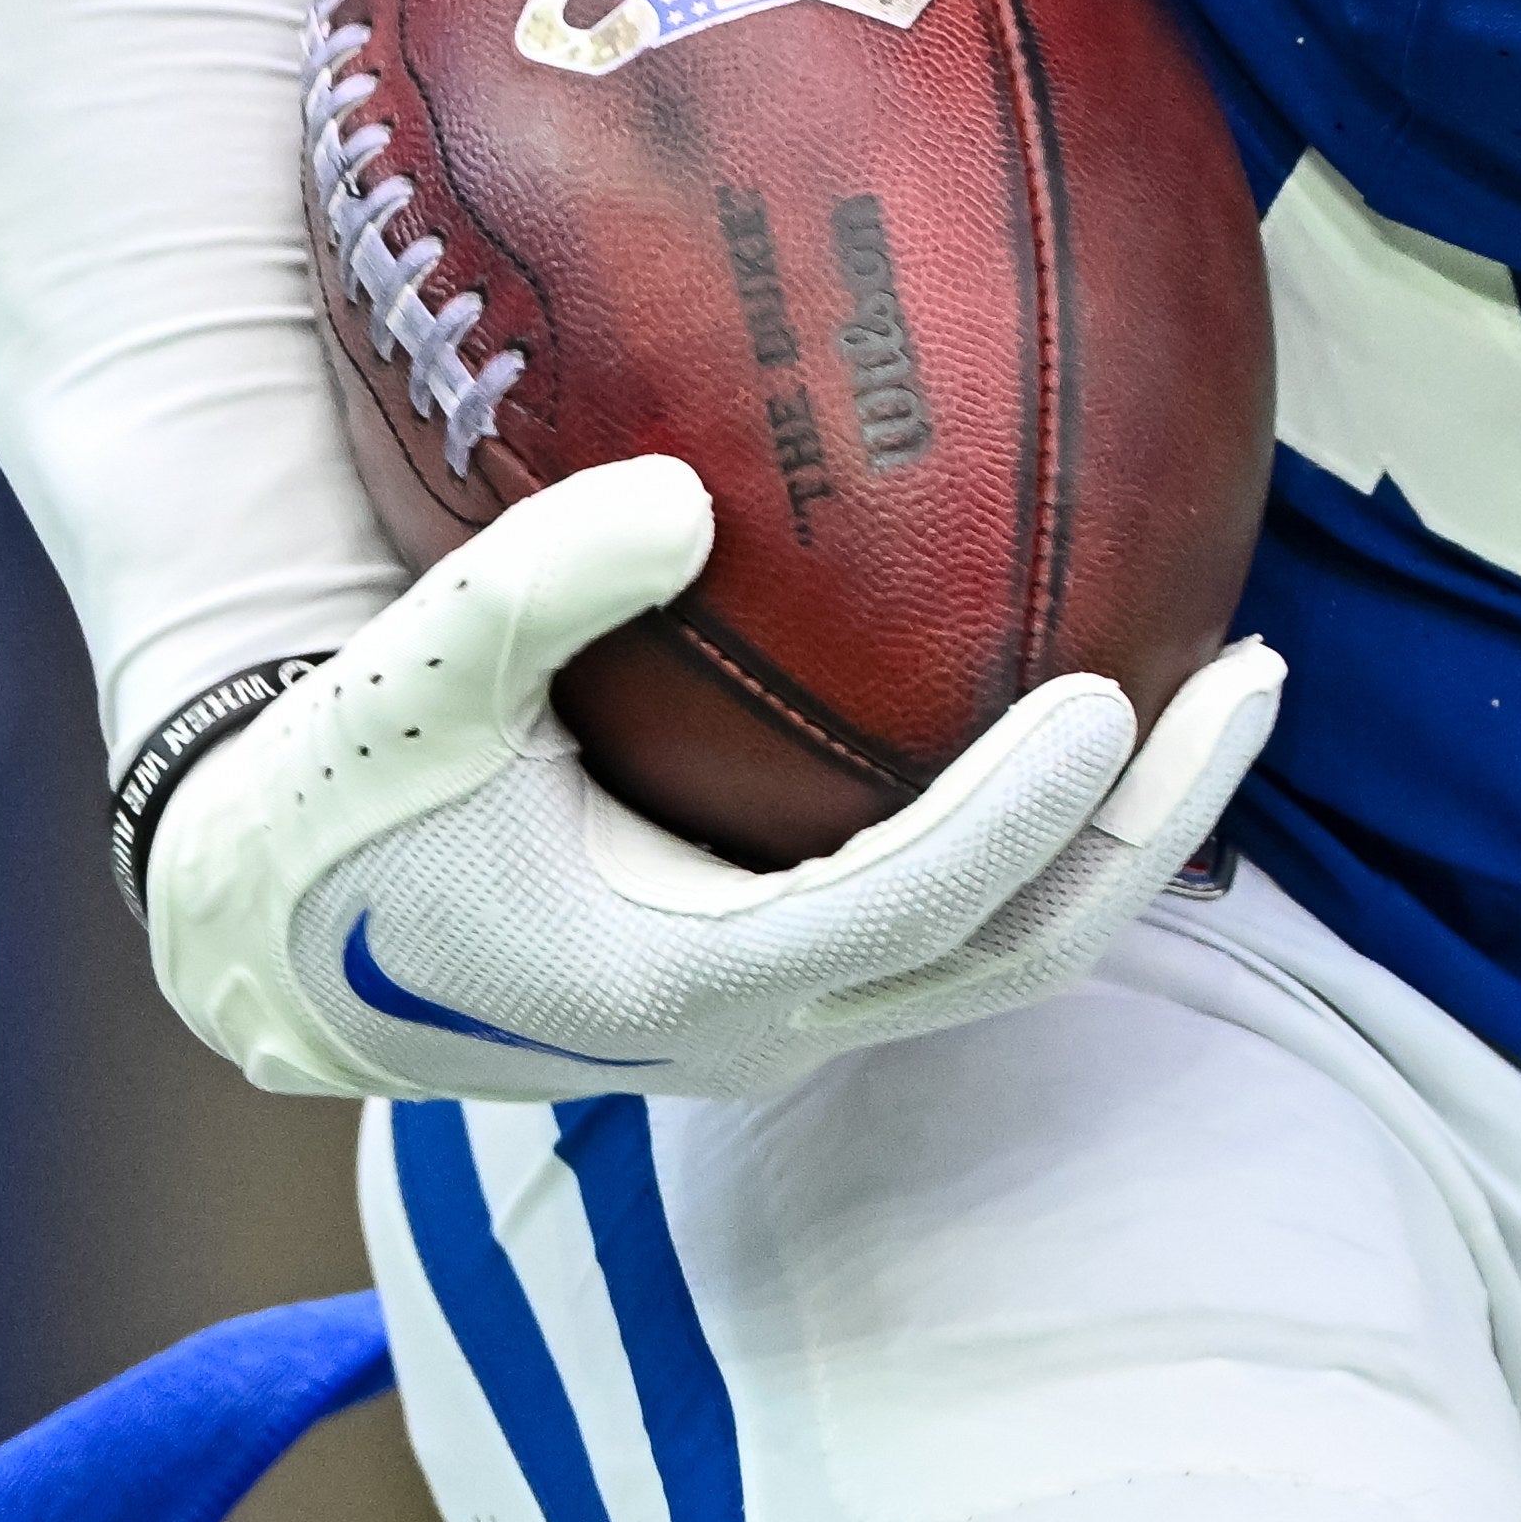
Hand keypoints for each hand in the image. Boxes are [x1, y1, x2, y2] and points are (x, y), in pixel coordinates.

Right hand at [137, 456, 1278, 1100]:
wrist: (264, 944)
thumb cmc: (331, 804)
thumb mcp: (402, 687)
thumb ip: (529, 591)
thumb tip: (680, 494)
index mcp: (682, 978)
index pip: (916, 903)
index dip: (1027, 813)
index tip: (1118, 691)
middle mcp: (759, 1027)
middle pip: (1022, 951)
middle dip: (1154, 826)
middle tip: (1255, 672)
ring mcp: (783, 1018)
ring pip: (1010, 948)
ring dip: (1126, 834)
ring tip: (1231, 680)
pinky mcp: (782, 979)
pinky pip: (959, 917)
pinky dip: (1046, 831)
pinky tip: (1103, 700)